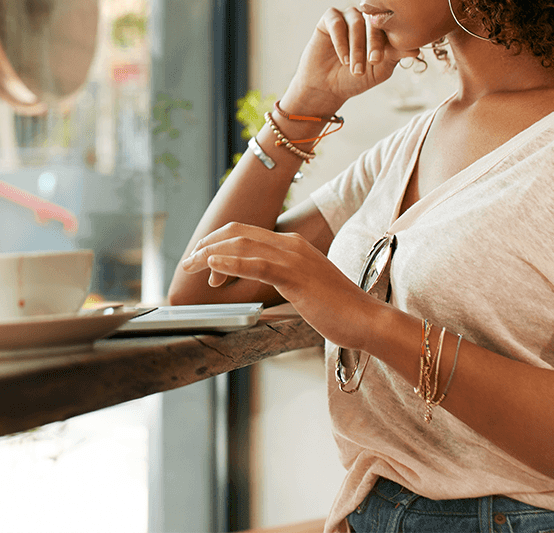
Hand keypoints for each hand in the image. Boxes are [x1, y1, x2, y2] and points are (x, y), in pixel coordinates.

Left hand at [180, 222, 383, 349]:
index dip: (219, 244)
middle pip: (237, 234)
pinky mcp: (295, 276)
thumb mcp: (302, 287)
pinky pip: (257, 265)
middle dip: (207, 245)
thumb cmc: (336, 309)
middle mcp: (290, 245)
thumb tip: (256, 283)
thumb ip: (280, 279)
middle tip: (187, 263)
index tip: (202, 262)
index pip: (245, 234)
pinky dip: (231, 263)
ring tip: (191, 265)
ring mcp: (293, 258)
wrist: (366, 319)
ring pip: (242, 245)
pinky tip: (213, 266)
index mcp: (291, 245)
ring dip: (210, 254)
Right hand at [281, 9, 419, 114]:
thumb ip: (395, 56)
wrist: (327, 87)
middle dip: (373, 43)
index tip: (380, 60)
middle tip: (372, 62)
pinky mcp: (329, 18)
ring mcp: (348, 16)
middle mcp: (366, 19)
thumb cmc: (356, 78)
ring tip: (353, 67)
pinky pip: (336, 22)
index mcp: (381, 29)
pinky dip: (340, 41)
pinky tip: (343, 59)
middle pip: (374, 20)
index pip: (390, 26)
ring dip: (356, 46)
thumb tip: (416, 49)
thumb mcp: (380, 70)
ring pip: (356, 21)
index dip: (388, 41)